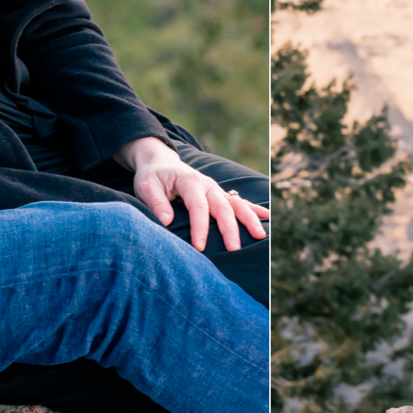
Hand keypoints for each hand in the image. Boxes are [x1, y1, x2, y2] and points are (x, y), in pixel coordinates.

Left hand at [117, 136, 268, 251]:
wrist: (160, 163)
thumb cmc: (152, 177)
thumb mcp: (146, 186)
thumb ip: (156, 202)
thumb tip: (166, 221)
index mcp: (190, 181)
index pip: (198, 206)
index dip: (200, 227)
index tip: (199, 247)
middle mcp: (207, 184)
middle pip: (222, 207)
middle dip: (229, 228)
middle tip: (234, 249)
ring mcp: (216, 189)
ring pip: (236, 204)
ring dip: (249, 219)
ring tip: (260, 235)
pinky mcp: (219, 194)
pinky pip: (239, 202)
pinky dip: (253, 209)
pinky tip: (266, 218)